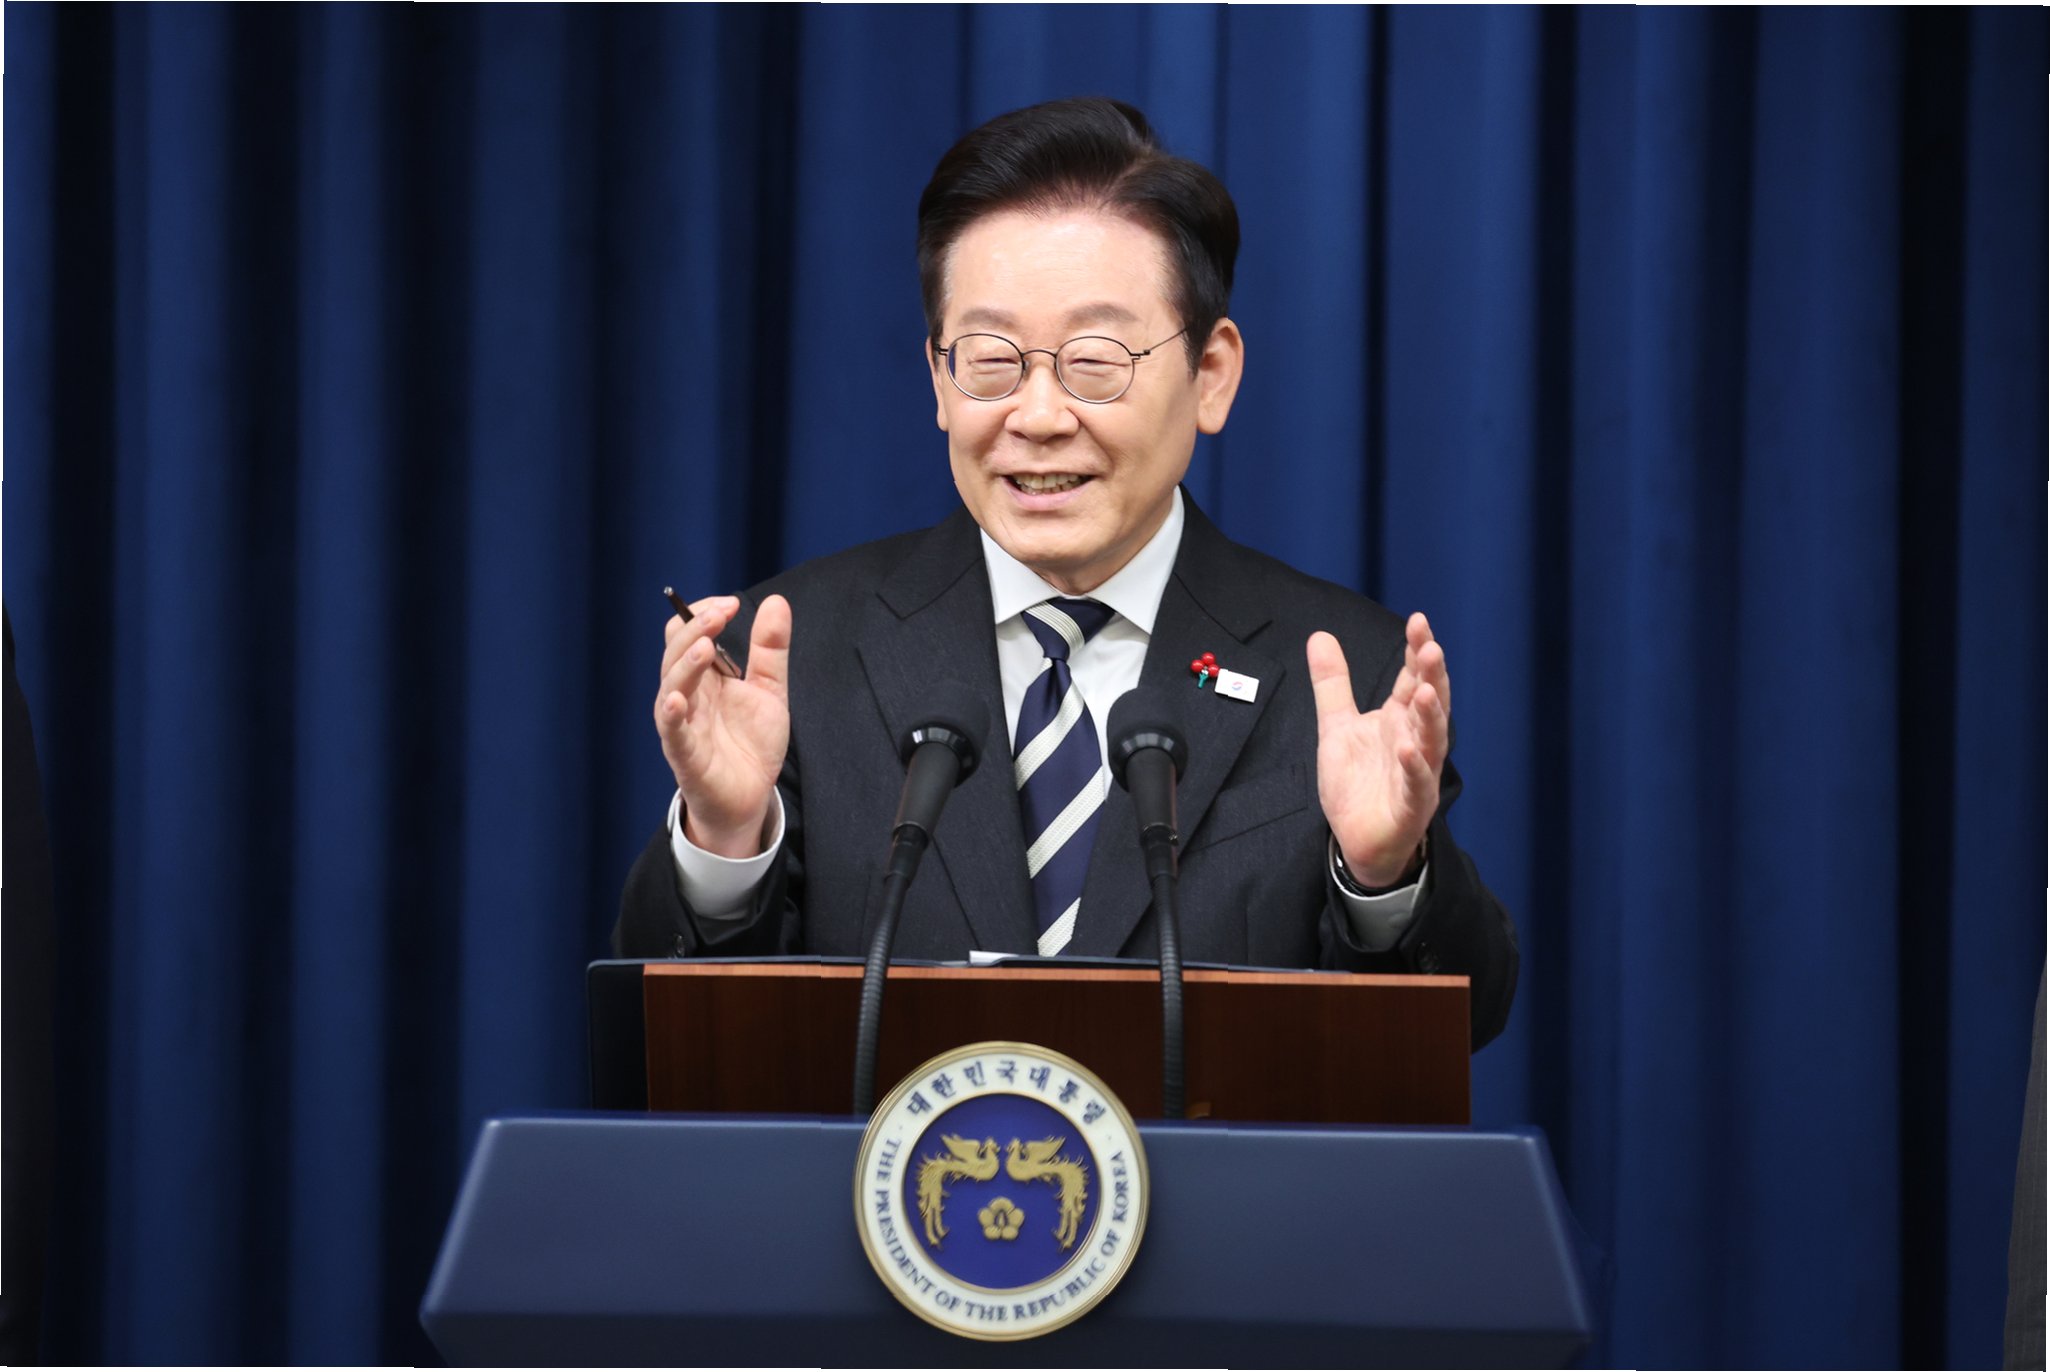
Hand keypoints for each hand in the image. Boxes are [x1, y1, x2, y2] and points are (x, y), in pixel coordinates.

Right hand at [653, 593, 791, 857]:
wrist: (752, 796)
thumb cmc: (751, 743)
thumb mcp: (769, 690)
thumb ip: (770, 649)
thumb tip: (776, 601)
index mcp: (704, 676)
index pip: (687, 633)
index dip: (703, 613)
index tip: (732, 604)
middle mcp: (687, 694)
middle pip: (676, 652)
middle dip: (696, 628)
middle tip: (721, 612)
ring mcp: (682, 723)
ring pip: (671, 685)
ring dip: (686, 663)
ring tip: (705, 646)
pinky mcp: (684, 754)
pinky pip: (672, 731)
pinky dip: (672, 714)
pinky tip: (678, 700)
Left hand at [1306, 612, 1449, 888]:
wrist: (1358, 841)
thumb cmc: (1357, 784)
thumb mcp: (1336, 727)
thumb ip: (1332, 684)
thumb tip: (1320, 635)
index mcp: (1400, 720)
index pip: (1414, 678)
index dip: (1417, 651)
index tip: (1418, 621)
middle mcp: (1415, 741)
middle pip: (1430, 703)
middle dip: (1432, 675)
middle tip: (1431, 646)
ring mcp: (1417, 774)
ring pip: (1431, 741)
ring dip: (1431, 716)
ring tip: (1427, 689)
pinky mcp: (1411, 806)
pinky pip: (1416, 784)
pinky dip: (1413, 766)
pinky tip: (1406, 747)